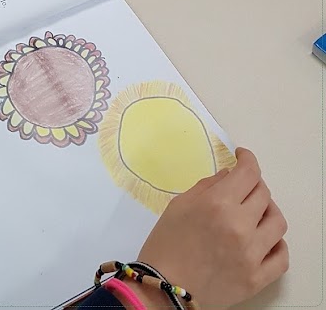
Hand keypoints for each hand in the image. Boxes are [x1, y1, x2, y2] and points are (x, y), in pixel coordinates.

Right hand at [132, 148, 287, 309]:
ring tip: (255, 213)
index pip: (248, 172)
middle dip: (253, 184)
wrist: (163, 288)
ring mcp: (252, 254)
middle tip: (242, 186)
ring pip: (277, 222)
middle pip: (264, 194)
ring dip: (267, 211)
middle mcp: (240, 226)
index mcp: (218, 204)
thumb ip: (208, 186)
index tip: (242, 157)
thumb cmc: (165, 243)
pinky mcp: (258, 278)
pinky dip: (276, 244)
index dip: (248, 159)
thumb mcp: (180, 205)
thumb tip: (229, 176)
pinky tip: (264, 239)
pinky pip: (282, 256)